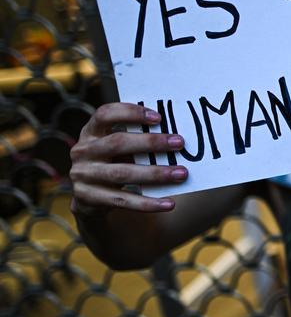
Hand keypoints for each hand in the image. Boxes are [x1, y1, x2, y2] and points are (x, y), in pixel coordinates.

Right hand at [69, 103, 187, 214]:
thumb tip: (175, 139)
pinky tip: (169, 204)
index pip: (105, 114)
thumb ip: (136, 139)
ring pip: (122, 173)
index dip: (131, 113)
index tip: (158, 118)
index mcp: (90, 131)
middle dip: (151, 142)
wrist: (87, 198)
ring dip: (155, 174)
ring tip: (180, 173)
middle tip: (179, 143)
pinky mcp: (87, 199)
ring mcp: (82, 175)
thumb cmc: (112, 162)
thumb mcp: (116, 147)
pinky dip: (148, 203)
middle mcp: (82, 151)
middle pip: (117, 143)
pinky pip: (122, 200)